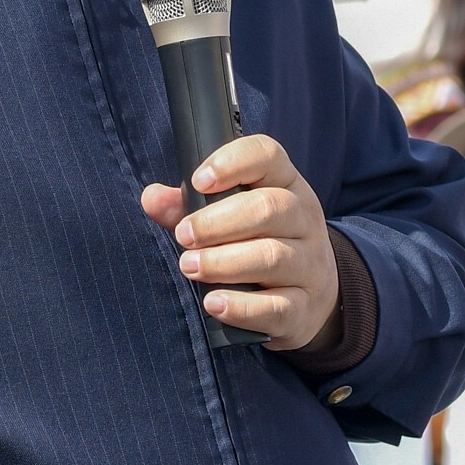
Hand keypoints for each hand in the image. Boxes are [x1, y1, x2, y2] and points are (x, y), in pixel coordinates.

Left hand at [138, 132, 340, 348]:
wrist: (311, 297)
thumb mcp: (232, 217)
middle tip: (183, 236)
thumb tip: (152, 198)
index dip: (232, 163)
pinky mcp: (304, 308)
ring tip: (190, 266)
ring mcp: (309, 266)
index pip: (268, 156)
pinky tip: (214, 303)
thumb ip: (189, 206)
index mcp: (286, 186)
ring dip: (223, 263)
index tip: (198, 181)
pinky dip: (242, 307)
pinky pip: (277, 307)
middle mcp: (304, 220)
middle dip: (217, 222)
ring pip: (272, 257)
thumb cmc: (259, 245)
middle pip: (268, 208)